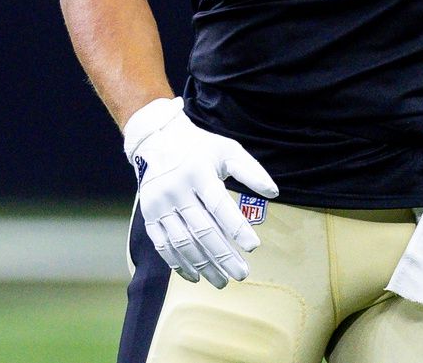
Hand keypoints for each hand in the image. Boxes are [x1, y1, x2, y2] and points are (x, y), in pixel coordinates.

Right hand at [122, 97, 279, 288]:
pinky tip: (196, 276)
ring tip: (223, 281)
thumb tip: (274, 193)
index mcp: (198, 172)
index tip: (253, 247)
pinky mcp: (149, 216)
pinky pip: (163, 246)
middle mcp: (176, 189)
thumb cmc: (201, 148)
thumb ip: (251, 171)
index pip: (219, 205)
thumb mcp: (228, 150)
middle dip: (223, 255)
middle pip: (202, 229)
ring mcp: (159, 205)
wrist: (157, 141)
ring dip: (203, 265)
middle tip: (242, 274)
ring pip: (183, 242)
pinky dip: (179, 264)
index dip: (236, 227)